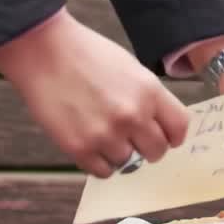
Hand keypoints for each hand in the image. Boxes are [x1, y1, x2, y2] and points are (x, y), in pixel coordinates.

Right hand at [0, 8, 190, 177]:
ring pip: (128, 163)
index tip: (164, 136)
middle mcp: (132, 115)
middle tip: (131, 138)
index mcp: (149, 91)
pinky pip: (102, 171)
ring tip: (101, 131)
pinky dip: (98, 161)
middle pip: (157, 151)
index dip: (172, 135)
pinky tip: (89, 141)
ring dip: (118, 152)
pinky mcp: (80, 148)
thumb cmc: (87, 55)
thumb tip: (158, 127)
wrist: (44, 52)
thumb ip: (148, 98)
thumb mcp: (130, 68)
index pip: (179, 129)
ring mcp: (106, 134)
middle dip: (147, 147)